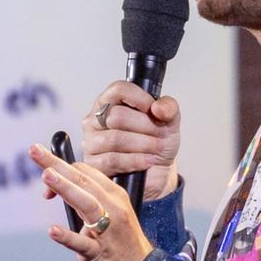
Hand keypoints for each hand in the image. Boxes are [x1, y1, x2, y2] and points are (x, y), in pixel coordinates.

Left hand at [29, 143, 152, 260]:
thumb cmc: (121, 245)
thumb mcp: (111, 215)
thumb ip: (87, 199)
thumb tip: (58, 185)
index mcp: (115, 196)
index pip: (86, 172)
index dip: (62, 167)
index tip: (42, 168)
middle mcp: (113, 209)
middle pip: (83, 181)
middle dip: (57, 164)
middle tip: (35, 150)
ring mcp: (107, 232)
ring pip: (86, 205)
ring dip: (66, 188)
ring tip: (46, 176)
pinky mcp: (100, 254)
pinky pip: (82, 244)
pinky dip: (67, 236)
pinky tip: (53, 230)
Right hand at [80, 82, 180, 201]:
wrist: (156, 171)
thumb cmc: (156, 143)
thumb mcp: (169, 122)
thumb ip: (169, 108)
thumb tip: (158, 107)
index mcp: (110, 102)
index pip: (118, 89)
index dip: (139, 98)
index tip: (153, 109)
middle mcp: (96, 120)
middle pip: (117, 116)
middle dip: (145, 127)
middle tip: (159, 135)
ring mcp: (91, 142)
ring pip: (115, 139)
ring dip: (142, 144)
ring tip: (155, 148)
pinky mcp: (93, 164)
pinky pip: (112, 160)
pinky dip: (135, 161)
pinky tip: (147, 161)